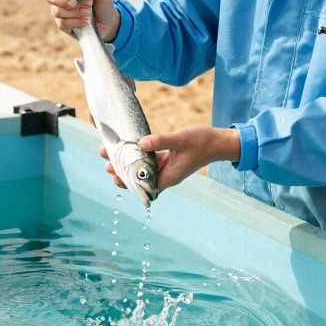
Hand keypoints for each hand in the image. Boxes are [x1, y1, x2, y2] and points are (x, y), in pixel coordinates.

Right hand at [42, 0, 118, 41]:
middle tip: (74, 3)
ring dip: (74, 12)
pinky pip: (63, 23)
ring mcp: (61, 11)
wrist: (107, 24)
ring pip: (56, 10)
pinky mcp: (63, 25)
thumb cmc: (102, 5)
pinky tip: (86, 21)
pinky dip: (76, 21)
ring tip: (88, 12)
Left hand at [100, 125, 240, 191]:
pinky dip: (139, 155)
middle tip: (107, 163)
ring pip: (143, 168)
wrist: (218, 142)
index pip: (144, 186)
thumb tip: (141, 143)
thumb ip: (161, 141)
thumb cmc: (203, 142)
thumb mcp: (181, 140)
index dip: (128, 183)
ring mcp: (167, 167)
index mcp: (170, 176)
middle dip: (122, 172)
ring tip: (111, 154)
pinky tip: (128, 147)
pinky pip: (149, 159)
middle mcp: (166, 174)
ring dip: (128, 162)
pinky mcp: (168, 158)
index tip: (114, 175)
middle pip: (140, 179)